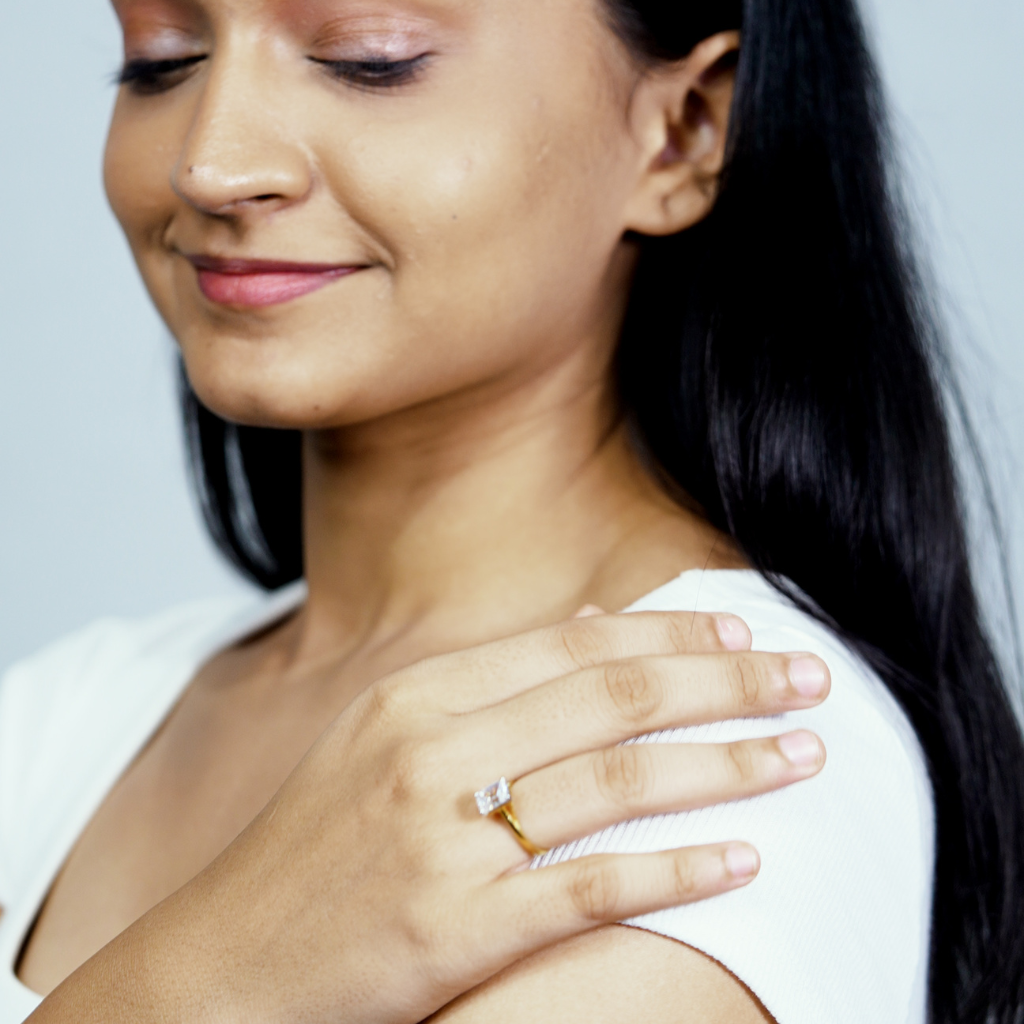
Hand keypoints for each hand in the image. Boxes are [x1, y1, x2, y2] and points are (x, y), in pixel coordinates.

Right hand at [35, 611, 827, 1023]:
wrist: (227, 960)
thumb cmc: (316, 843)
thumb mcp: (384, 735)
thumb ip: (490, 684)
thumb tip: (596, 626)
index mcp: (419, 692)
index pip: (576, 643)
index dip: (673, 634)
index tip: (745, 634)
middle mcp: (433, 748)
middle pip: (611, 696)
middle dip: (724, 682)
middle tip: (806, 676)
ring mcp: (443, 836)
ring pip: (618, 779)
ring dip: (725, 763)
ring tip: (801, 755)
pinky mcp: (456, 924)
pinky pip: (594, 886)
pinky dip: (677, 868)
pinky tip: (743, 858)